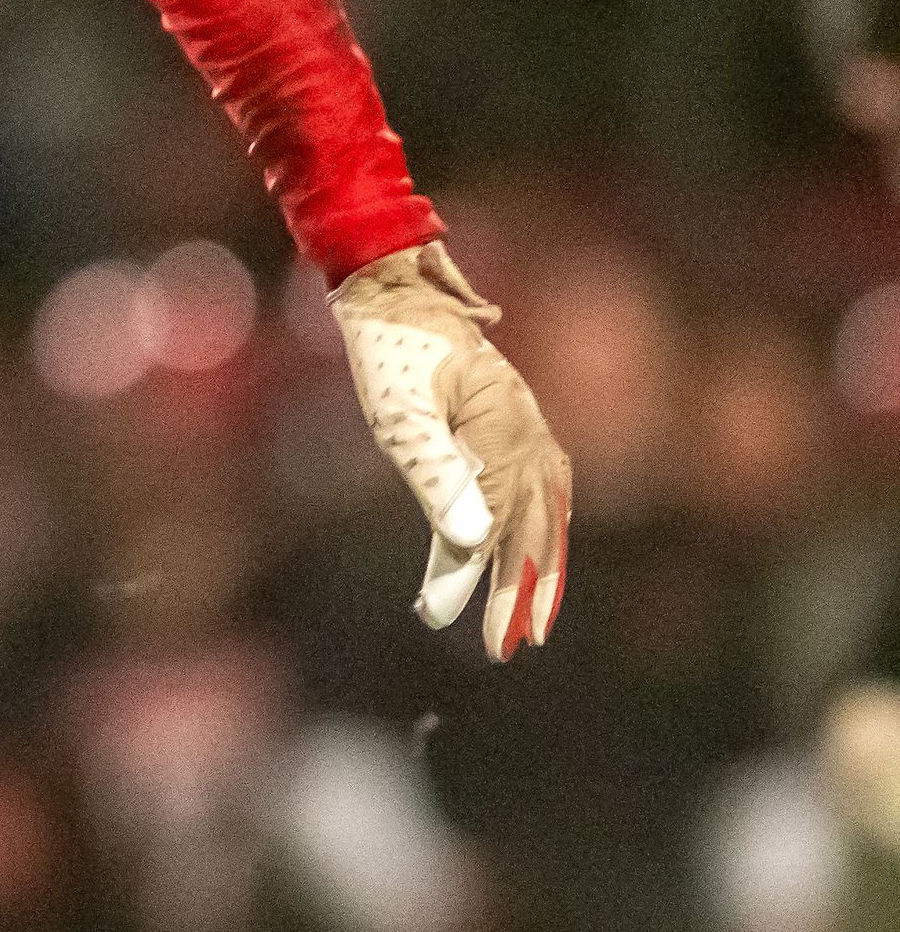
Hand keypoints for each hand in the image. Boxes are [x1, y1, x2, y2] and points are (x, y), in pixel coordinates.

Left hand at [329, 241, 570, 657]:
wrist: (389, 285)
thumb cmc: (387, 346)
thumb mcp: (400, 413)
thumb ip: (437, 474)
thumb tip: (473, 540)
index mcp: (506, 429)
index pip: (499, 523)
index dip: (480, 580)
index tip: (455, 625)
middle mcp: (528, 430)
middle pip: (533, 526)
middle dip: (521, 589)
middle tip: (505, 647)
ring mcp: (525, 424)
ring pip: (544, 511)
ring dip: (537, 566)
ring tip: (524, 620)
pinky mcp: (511, 421)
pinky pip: (538, 487)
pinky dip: (537, 526)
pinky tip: (523, 554)